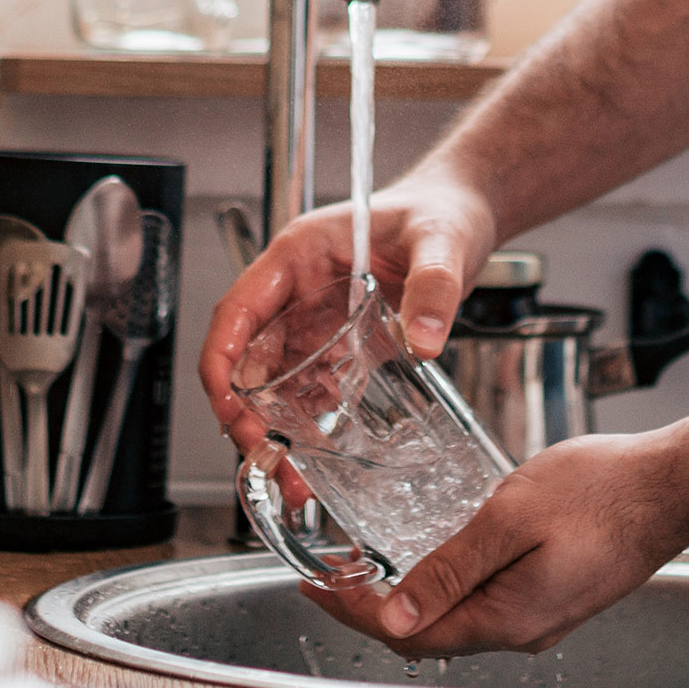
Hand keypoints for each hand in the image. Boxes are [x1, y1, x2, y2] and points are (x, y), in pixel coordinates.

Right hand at [198, 164, 498, 464]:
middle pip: (251, 356)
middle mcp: (297, 289)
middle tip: (265, 455)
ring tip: (291, 476)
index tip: (225, 402)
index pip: (239, 308)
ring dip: (275, 428)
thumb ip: (434, 286)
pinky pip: (311, 389)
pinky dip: (307, 426)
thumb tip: (423, 338)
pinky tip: (315, 461)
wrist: (466, 216)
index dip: (222, 357)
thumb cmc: (441, 211)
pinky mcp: (339, 343)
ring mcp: (315, 319)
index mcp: (300, 253)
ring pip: (276, 381)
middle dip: (247, 411)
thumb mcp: (441, 243)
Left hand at [302, 431, 688, 654]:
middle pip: (427, 638)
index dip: (352, 614)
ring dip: (409, 601)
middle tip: (330, 575)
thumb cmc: (603, 492)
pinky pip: (486, 608)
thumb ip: (451, 568)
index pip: (408, 635)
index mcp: (506, 619)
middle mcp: (522, 632)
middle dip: (371, 610)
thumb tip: (395, 617)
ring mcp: (542, 619)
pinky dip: (446, 591)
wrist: (673, 488)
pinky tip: (434, 561)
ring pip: (457, 624)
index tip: (312, 586)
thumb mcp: (511, 517)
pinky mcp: (556, 599)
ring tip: (369, 566)